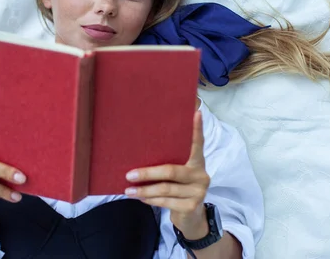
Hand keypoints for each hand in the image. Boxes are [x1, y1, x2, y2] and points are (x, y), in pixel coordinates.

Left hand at [124, 110, 209, 236]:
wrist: (191, 217)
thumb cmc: (179, 188)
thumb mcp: (178, 173)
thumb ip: (169, 162)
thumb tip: (141, 150)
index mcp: (198, 161)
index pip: (197, 143)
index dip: (196, 129)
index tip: (196, 113)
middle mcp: (201, 174)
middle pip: (171, 171)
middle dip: (147, 173)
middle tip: (129, 174)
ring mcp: (198, 192)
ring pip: (165, 189)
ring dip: (144, 190)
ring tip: (128, 190)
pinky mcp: (191, 206)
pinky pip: (165, 202)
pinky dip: (150, 200)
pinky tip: (140, 198)